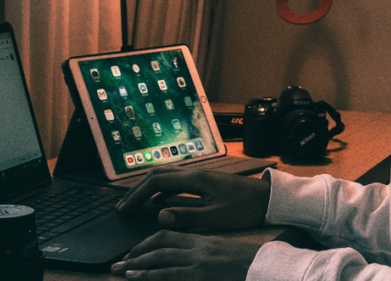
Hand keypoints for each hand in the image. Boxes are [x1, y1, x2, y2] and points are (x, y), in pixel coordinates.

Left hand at [110, 230, 260, 280]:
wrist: (269, 266)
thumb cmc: (251, 264)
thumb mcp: (224, 256)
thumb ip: (205, 256)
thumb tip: (188, 262)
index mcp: (204, 240)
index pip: (169, 235)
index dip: (148, 242)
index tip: (135, 252)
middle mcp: (198, 247)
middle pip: (160, 243)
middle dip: (136, 252)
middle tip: (118, 262)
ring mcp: (199, 259)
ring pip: (160, 257)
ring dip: (136, 263)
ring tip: (120, 270)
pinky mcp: (201, 272)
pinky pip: (169, 273)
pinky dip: (149, 275)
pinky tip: (135, 277)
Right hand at [116, 167, 270, 229]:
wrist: (268, 199)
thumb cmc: (245, 208)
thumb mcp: (216, 217)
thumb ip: (187, 216)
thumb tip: (159, 215)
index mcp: (195, 178)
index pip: (155, 182)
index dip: (136, 195)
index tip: (123, 209)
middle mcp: (194, 173)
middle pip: (156, 175)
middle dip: (136, 190)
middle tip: (122, 207)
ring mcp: (199, 176)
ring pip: (165, 177)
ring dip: (147, 189)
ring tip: (134, 206)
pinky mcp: (204, 182)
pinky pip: (175, 183)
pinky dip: (160, 191)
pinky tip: (157, 205)